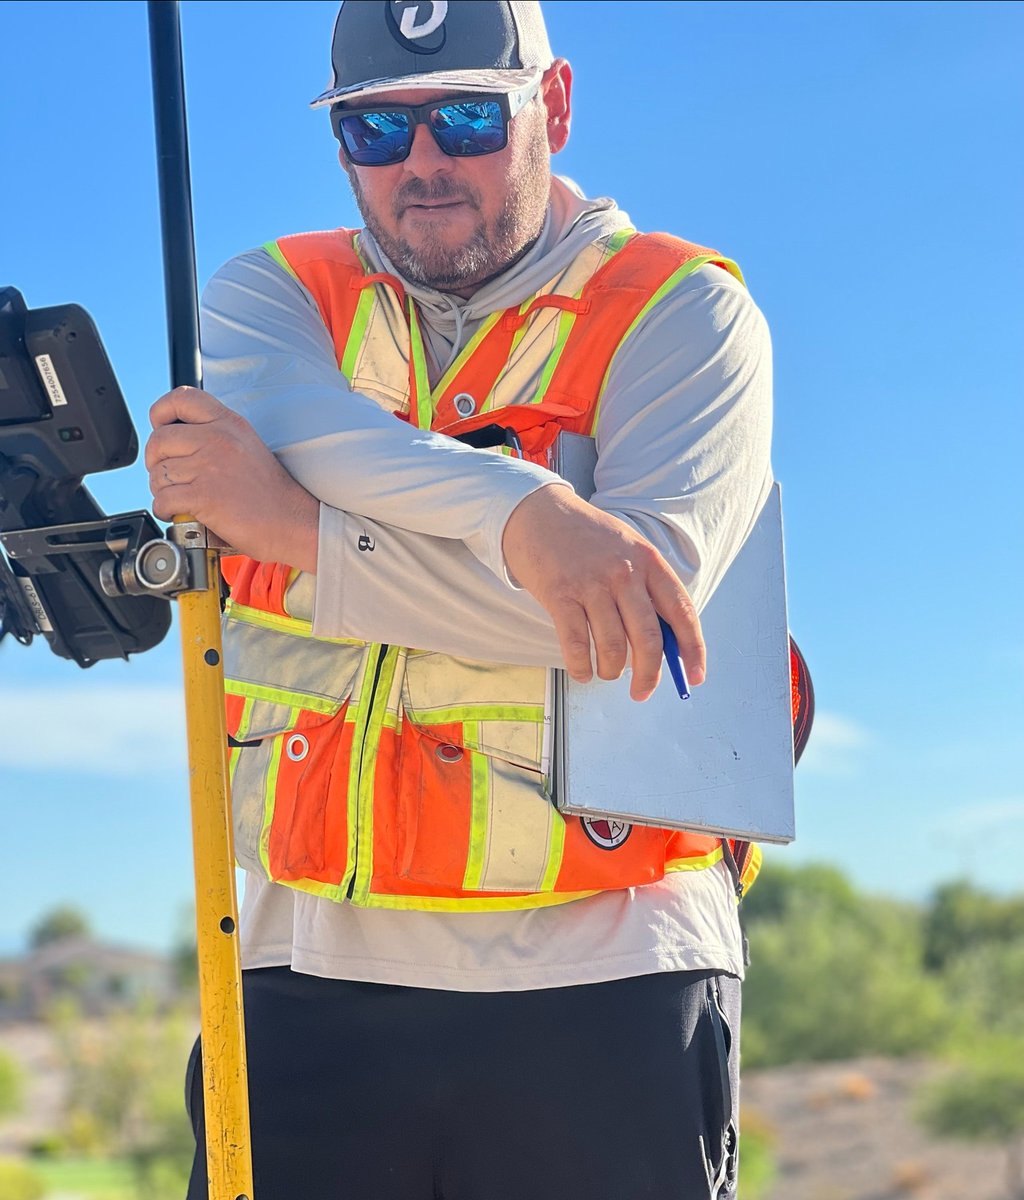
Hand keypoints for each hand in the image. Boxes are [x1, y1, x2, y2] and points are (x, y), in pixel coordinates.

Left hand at [146, 387, 318, 570]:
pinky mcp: (205, 495)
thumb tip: (175, 440)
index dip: (161, 413)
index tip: (161, 428)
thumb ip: (215, 435)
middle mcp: (218, 439)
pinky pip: (163, 499)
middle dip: (156, 462)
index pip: (182, 398)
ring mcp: (210, 467)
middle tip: (170, 476)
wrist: (293, 522)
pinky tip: (180, 513)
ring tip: (181, 498)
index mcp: (229, 424)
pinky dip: (165, 510)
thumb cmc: (270, 493)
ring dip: (162, 490)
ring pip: (159, 473)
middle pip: (160, 440)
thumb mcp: (247, 446)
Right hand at [502, 485, 704, 700]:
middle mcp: (624, 573)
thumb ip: (647, 590)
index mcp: (649, 562)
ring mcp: (592, 584)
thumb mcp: (628, 551)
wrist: (539, 512)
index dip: (693, 650)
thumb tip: (664, 644)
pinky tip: (582, 671)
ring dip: (610, 671)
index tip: (695, 677)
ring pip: (612, 646)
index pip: (682, 612)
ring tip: (606, 673)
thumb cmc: (587, 538)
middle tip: (643, 692)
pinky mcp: (560, 594)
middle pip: (648, 639)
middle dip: (649, 675)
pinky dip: (581, 666)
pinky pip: (576, 643)